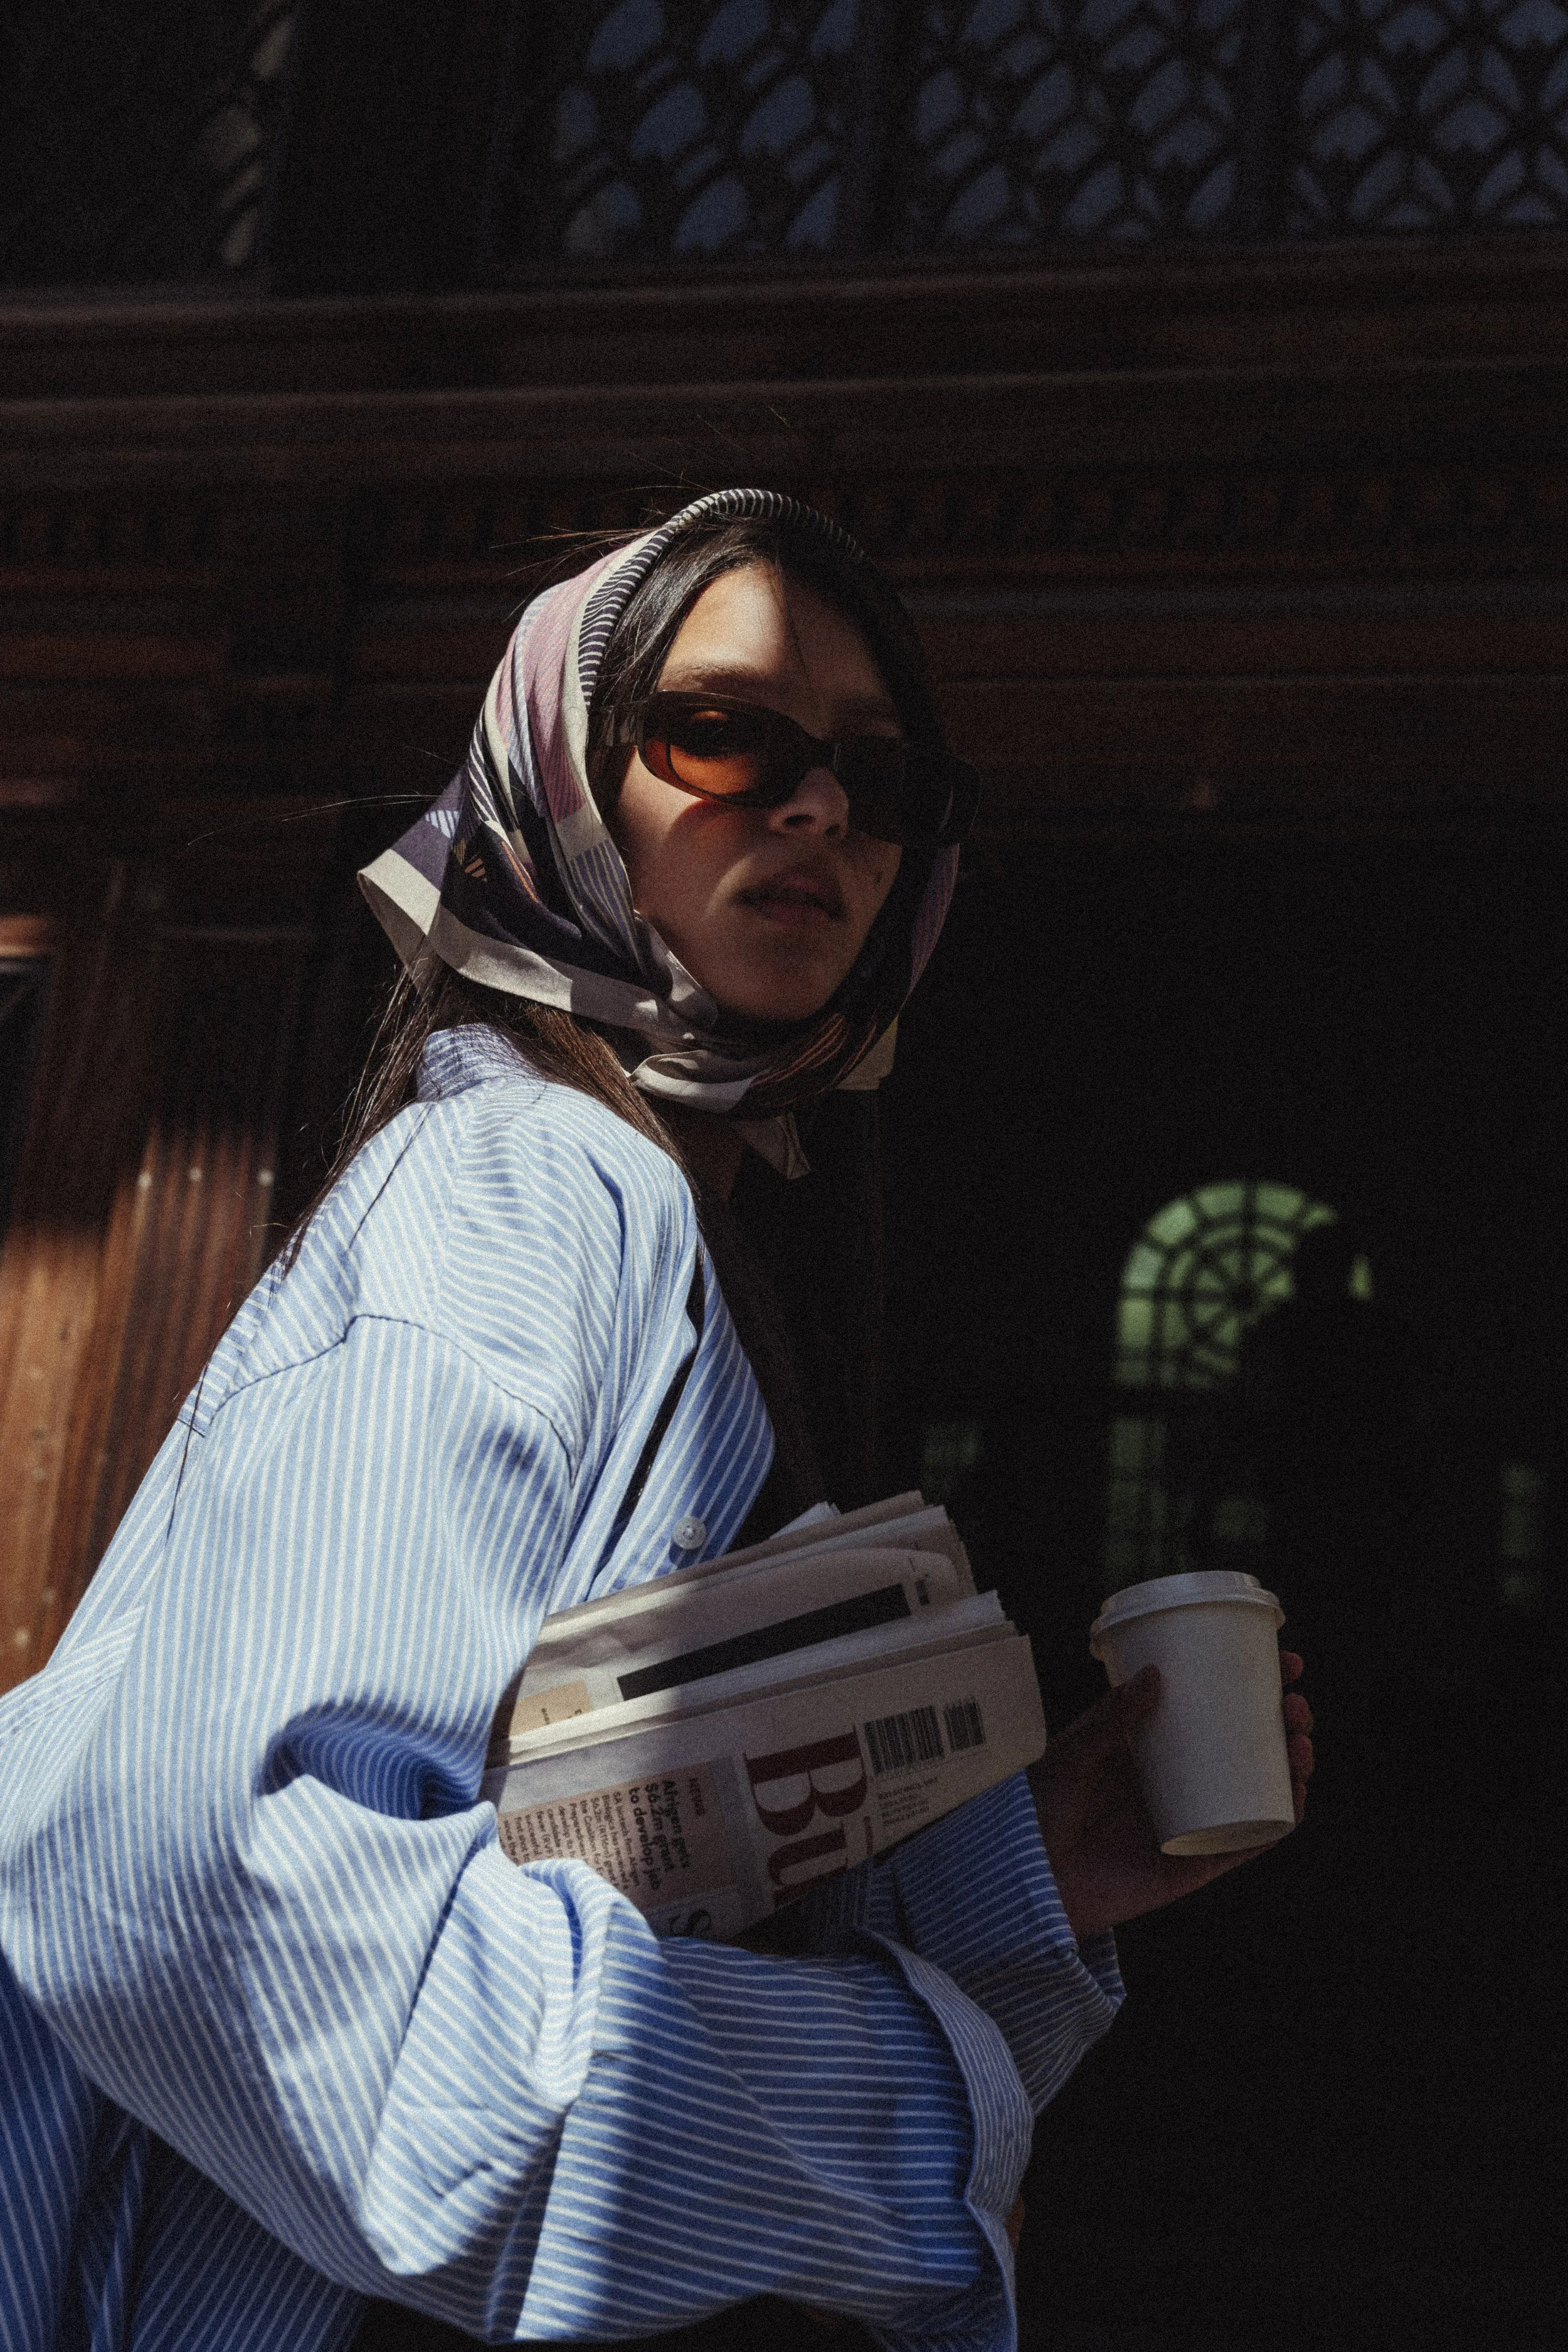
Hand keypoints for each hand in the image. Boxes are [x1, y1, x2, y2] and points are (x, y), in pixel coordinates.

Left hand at [1030, 1651, 1313, 1941]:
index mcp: (1153, 1748)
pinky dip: (1280, 1819)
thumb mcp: (1074, 1753)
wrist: (1028, 1880)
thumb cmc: (1040, 1810)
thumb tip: (1157, 1673)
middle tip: (1295, 1701)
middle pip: (1248, 1746)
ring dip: (1292, 1765)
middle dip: (1282, 1721)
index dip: (1252, 1685)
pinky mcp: (1196, 1862)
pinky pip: (1249, 1841)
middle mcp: (1180, 1781)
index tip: (1282, 1662)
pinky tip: (1297, 1794)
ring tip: (1300, 1737)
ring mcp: (1192, 1821)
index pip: (1212, 1708)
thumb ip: (1112, 1719)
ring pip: (1259, 1790)